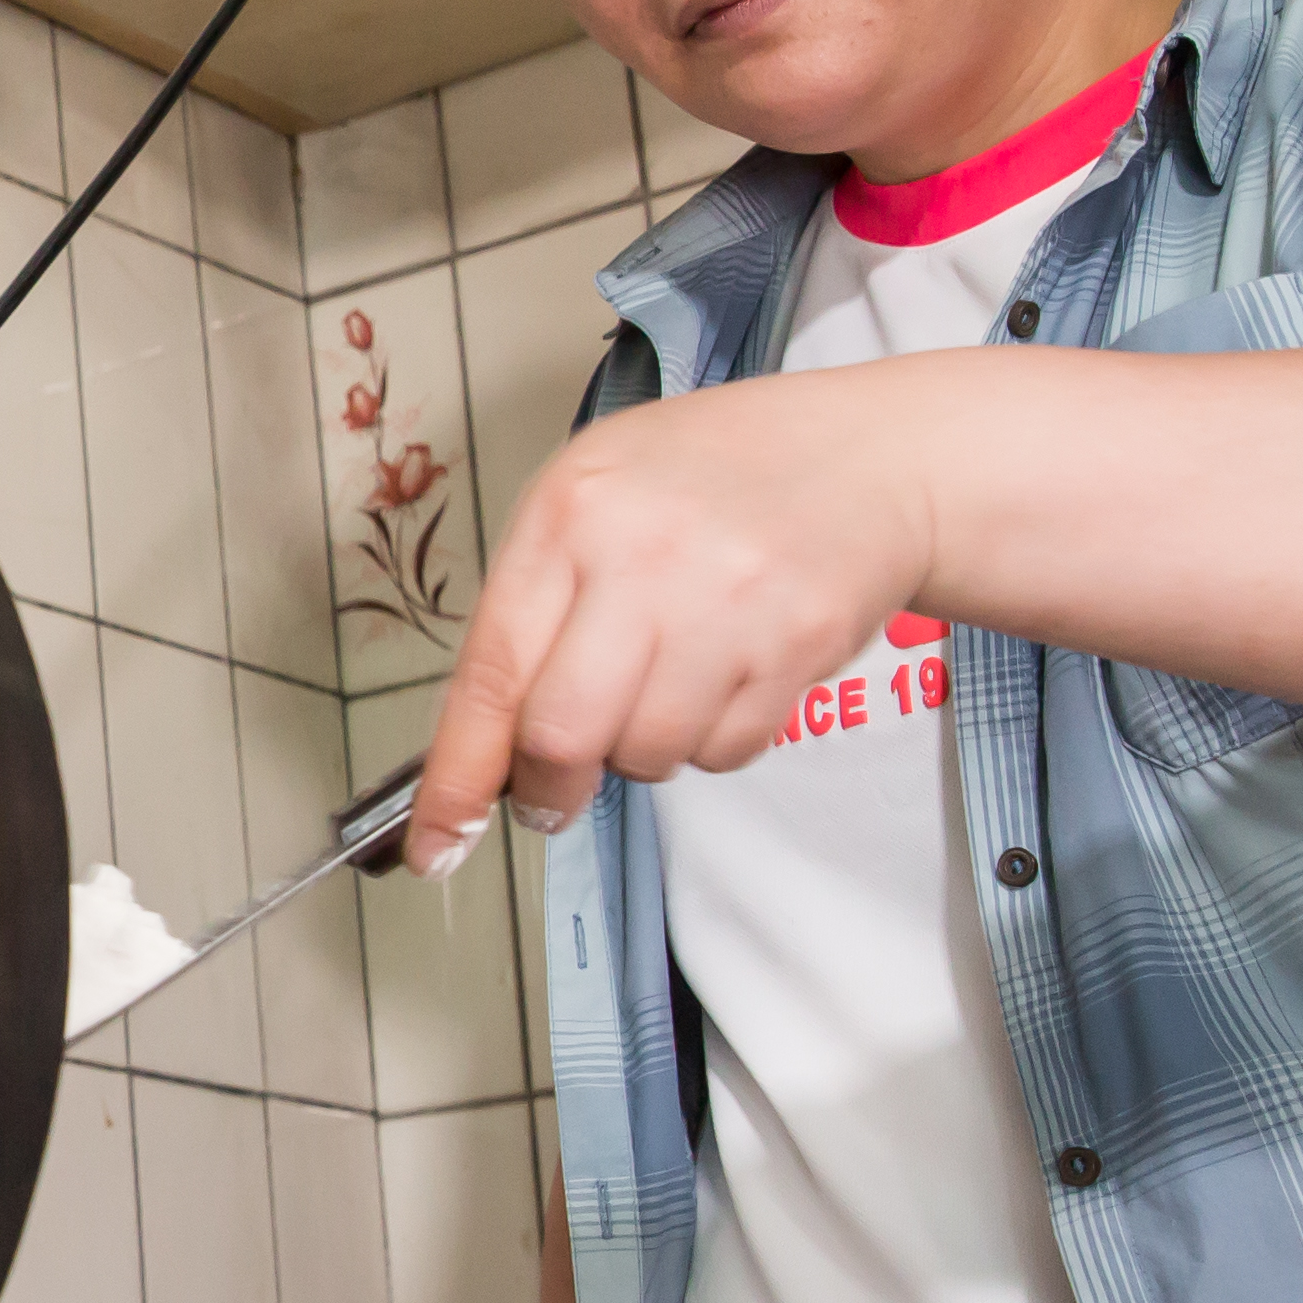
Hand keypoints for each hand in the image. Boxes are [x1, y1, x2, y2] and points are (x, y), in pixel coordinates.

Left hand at [405, 361, 952, 876]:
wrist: (867, 459)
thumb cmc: (712, 478)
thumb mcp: (594, 498)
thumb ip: (533, 609)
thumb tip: (481, 742)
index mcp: (570, 512)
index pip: (491, 674)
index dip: (457, 776)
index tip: (435, 843)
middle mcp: (645, 556)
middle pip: (564, 737)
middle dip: (548, 788)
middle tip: (552, 791)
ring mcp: (728, 603)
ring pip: (648, 756)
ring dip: (641, 751)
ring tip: (665, 681)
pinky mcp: (797, 647)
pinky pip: (724, 752)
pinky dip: (710, 738)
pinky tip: (724, 672)